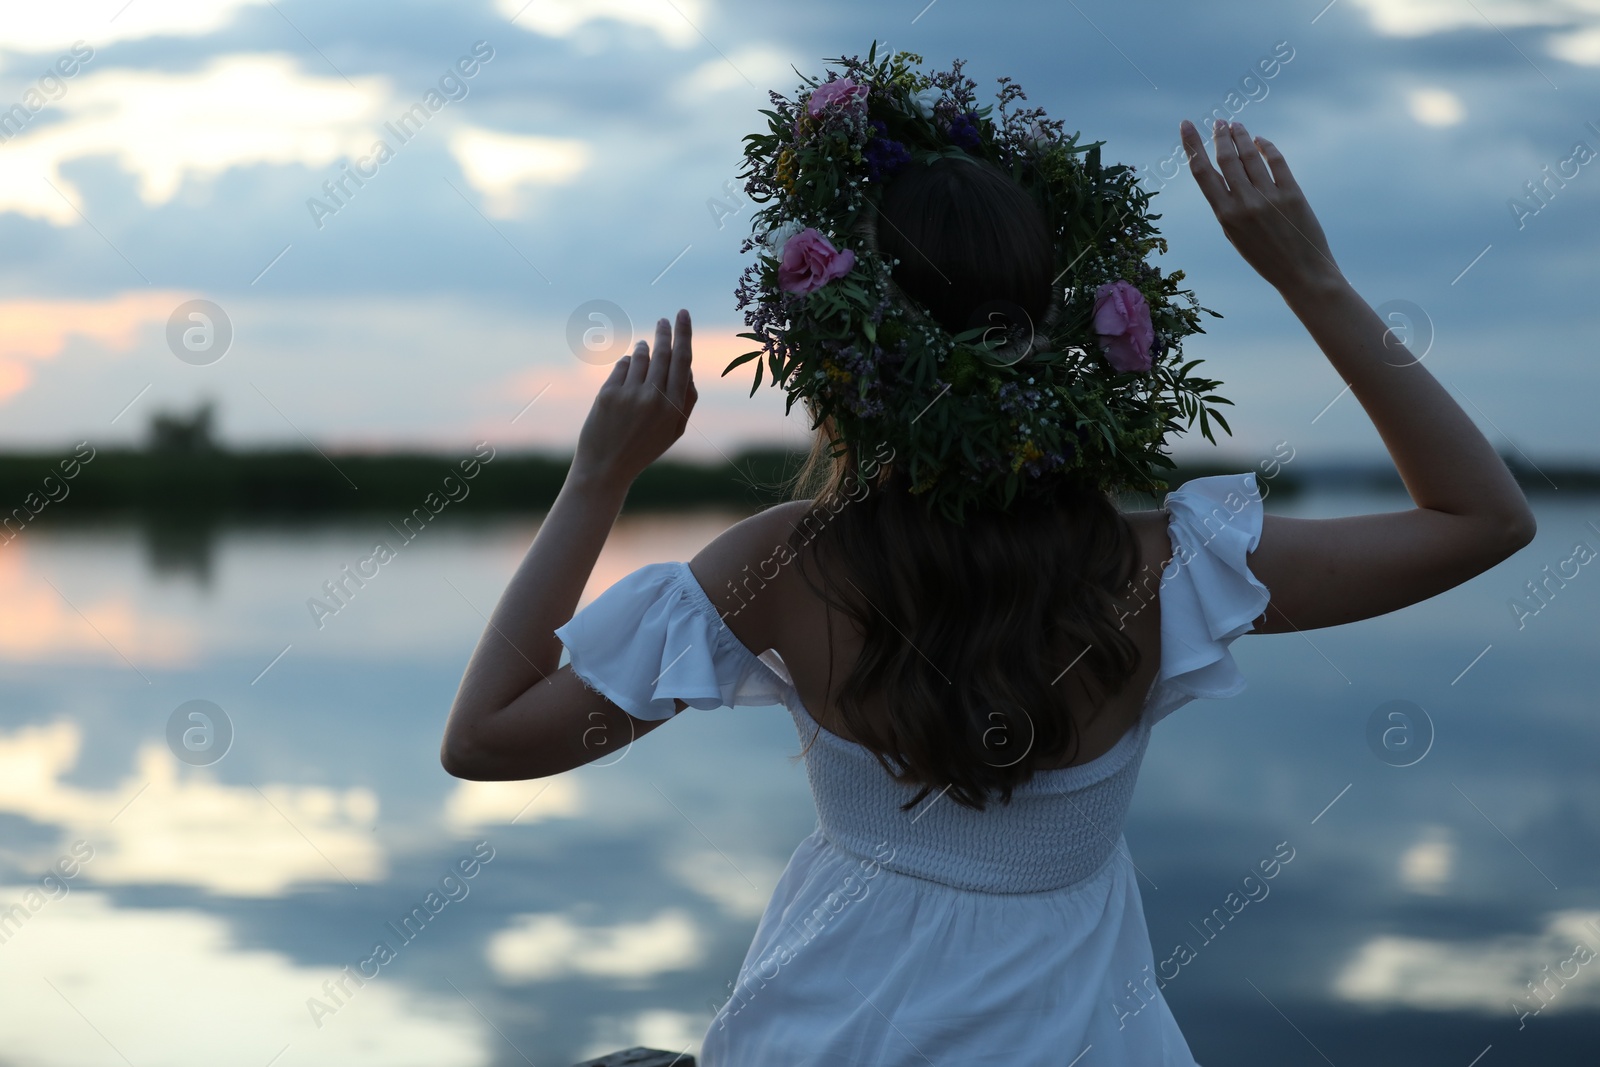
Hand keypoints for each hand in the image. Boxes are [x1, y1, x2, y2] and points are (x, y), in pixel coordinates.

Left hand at [572, 308, 698, 487]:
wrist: (606, 469)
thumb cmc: (643, 448)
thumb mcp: (673, 431)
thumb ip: (686, 401)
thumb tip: (687, 369)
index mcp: (674, 407)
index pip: (683, 360)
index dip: (683, 334)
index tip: (682, 315)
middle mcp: (654, 398)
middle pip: (662, 352)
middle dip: (665, 331)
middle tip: (664, 320)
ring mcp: (630, 395)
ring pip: (640, 356)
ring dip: (643, 347)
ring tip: (644, 346)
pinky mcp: (608, 393)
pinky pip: (622, 366)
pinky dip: (627, 364)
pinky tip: (627, 372)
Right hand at [1181, 118, 1341, 295]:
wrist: (1300, 273)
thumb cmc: (1265, 257)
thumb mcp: (1236, 235)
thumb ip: (1228, 205)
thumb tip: (1227, 171)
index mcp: (1225, 216)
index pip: (1202, 172)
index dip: (1192, 145)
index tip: (1186, 125)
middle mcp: (1244, 203)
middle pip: (1226, 159)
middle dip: (1220, 136)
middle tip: (1219, 122)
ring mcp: (1269, 197)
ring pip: (1250, 156)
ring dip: (1241, 137)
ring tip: (1236, 125)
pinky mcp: (1292, 194)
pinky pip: (1276, 162)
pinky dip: (1267, 148)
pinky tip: (1261, 141)